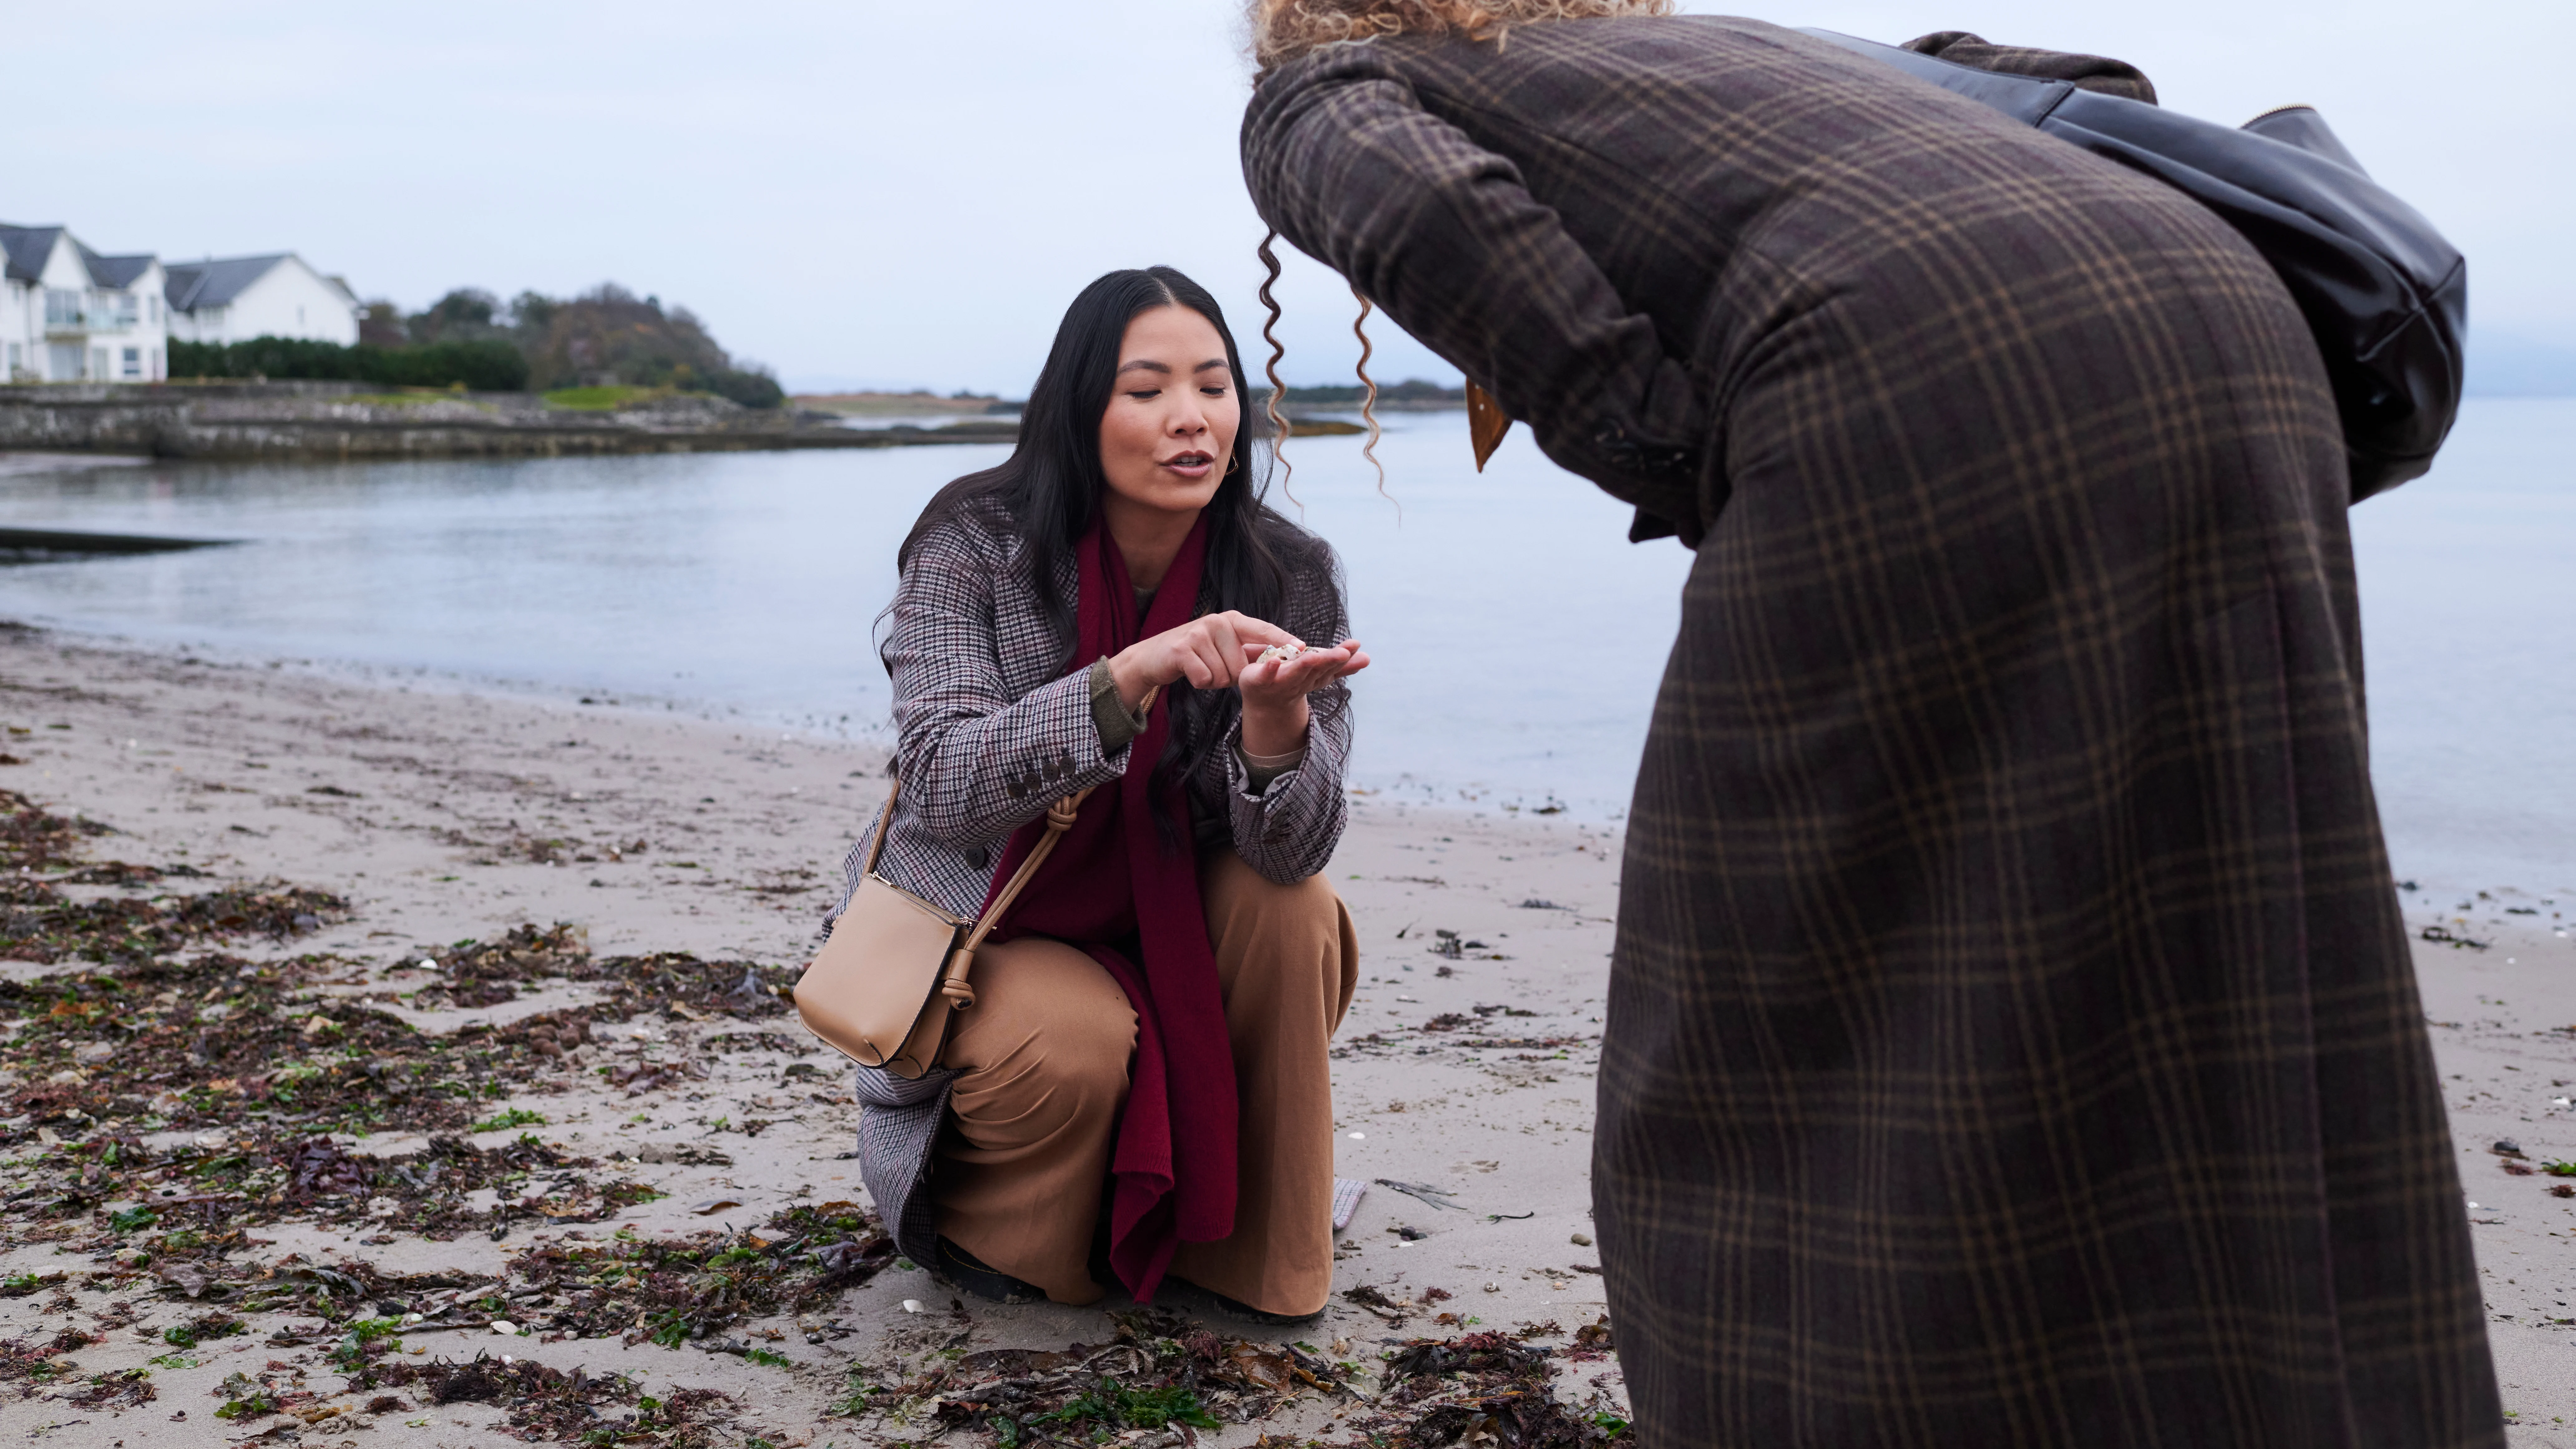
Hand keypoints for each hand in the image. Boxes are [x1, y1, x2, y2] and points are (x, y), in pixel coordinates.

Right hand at [1106, 610, 1298, 706]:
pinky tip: (1192, 672)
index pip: (1264, 630)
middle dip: (1231, 676)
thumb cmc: (1196, 654)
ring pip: (1224, 675)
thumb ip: (1249, 650)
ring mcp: (1199, 633)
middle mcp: (1218, 622)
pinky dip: (1200, 683)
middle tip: (1214, 666)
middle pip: (1242, 666)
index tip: (1303, 648)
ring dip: (1214, 680)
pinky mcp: (1182, 649)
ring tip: (1202, 667)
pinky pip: (1205, 679)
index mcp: (1233, 620)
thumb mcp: (1224, 646)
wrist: (1154, 657)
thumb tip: (1282, 658)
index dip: (1284, 640)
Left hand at [1237, 638, 1367, 756]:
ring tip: (1314, 656)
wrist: (1264, 701)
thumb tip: (1367, 658)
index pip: (1331, 667)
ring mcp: (1279, 683)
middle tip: (1343, 653)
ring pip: (1294, 673)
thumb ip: (1340, 666)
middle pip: (1316, 670)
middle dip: (1329, 661)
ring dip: (1304, 666)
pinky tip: (1273, 661)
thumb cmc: (1293, 681)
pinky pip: (1264, 676)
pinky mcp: (1259, 682)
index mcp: (1314, 677)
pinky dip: (1269, 669)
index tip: (1355, 646)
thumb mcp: (1318, 672)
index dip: (1343, 658)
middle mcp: (1300, 681)